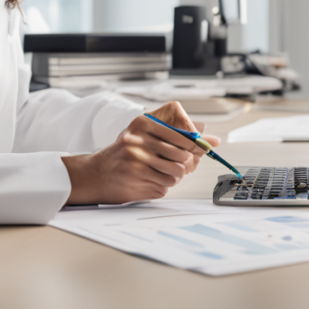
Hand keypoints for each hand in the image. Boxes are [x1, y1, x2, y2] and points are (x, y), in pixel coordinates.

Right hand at [61, 102, 221, 204]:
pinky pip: (167, 186)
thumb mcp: (145, 134)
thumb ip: (178, 133)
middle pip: (184, 154)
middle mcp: (138, 139)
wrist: (95, 174)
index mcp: (143, 123)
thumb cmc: (123, 153)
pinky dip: (164, 185)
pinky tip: (152, 180)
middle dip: (187, 162)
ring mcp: (137, 160)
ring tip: (163, 172)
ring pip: (178, 172)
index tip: (201, 147)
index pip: (184, 132)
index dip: (197, 142)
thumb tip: (212, 140)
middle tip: (180, 163)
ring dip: (175, 176)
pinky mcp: (137, 179)